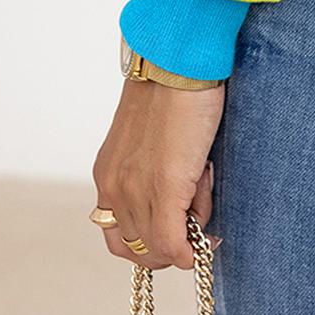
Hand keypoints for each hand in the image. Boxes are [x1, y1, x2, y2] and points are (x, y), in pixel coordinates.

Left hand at [92, 75, 225, 271]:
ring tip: (205, 193)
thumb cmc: (172, 92)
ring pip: (160, 246)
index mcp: (108, 174)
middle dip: (171, 244)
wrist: (179, 63)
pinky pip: (173, 243)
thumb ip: (151, 172)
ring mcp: (137, 191)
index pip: (119, 235)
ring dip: (187, 236)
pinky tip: (206, 245)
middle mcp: (114, 188)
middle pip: (138, 247)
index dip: (149, 243)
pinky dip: (190, 251)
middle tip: (197, 223)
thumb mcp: (148, 139)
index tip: (177, 234)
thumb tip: (180, 208)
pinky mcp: (165, 187)